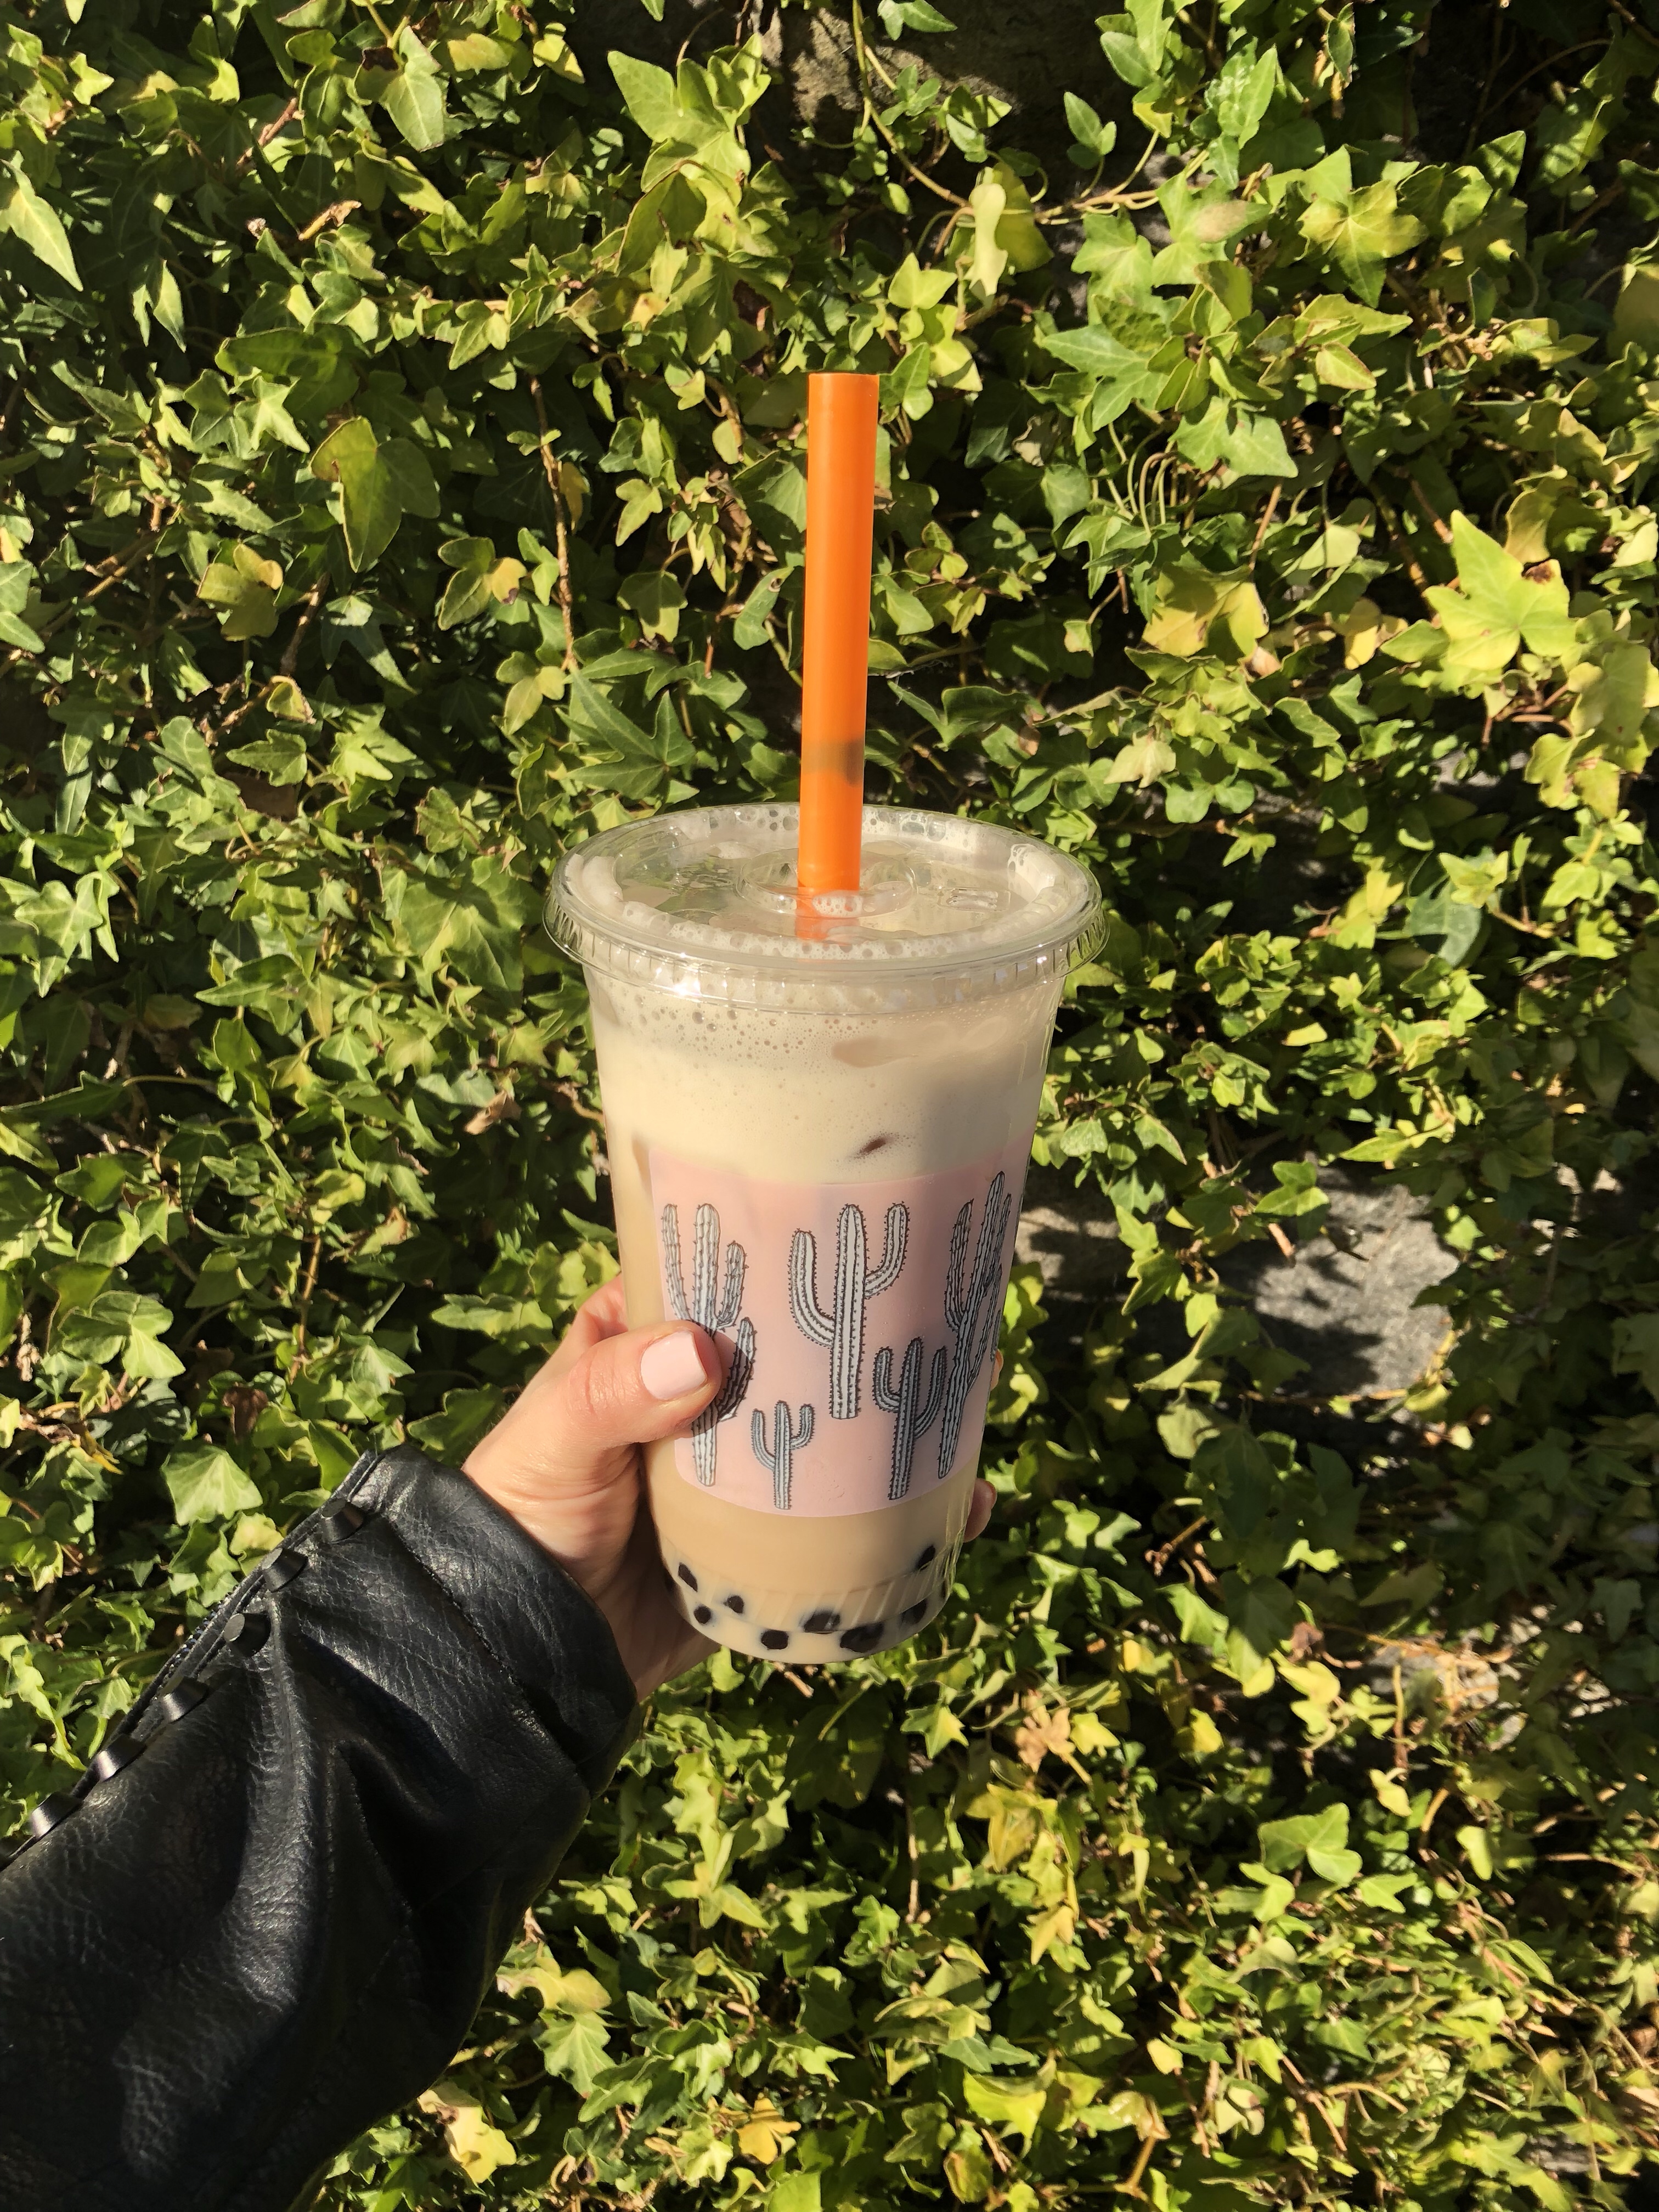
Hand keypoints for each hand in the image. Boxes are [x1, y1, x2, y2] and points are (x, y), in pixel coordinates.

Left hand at [464, 1276, 994, 1698]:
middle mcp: (706, 1408)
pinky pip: (846, 1537)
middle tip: (950, 1316)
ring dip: (901, 1429)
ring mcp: (744, 1484)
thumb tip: (704, 1354)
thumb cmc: (519, 1517)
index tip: (867, 1239)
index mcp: (649, 1350)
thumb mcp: (552, 1438)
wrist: (520, 1657)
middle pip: (802, 1364)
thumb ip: (612, 1393)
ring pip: (836, 1444)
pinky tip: (960, 1506)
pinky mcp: (765, 1558)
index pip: (731, 1286)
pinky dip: (904, 1526)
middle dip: (872, 1345)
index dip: (794, 1262)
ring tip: (972, 1401)